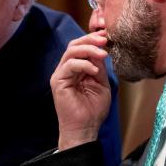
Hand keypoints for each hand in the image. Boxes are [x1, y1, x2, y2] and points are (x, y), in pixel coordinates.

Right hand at [51, 31, 111, 149]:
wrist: (85, 129)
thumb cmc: (93, 110)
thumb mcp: (101, 84)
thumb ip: (100, 68)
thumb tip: (101, 50)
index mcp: (77, 69)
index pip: (82, 47)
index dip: (93, 39)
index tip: (107, 36)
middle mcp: (67, 69)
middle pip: (74, 45)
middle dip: (90, 40)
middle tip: (104, 40)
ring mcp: (61, 74)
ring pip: (71, 51)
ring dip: (88, 49)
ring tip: (103, 54)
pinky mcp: (58, 81)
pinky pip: (69, 65)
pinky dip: (84, 64)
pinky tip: (95, 70)